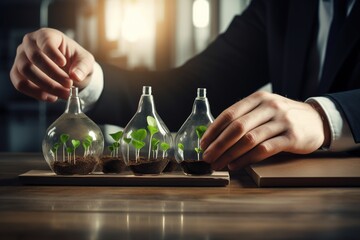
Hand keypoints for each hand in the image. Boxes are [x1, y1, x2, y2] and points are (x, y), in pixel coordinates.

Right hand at [10, 28, 94, 101]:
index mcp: (48, 35)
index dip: (52, 52)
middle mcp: (30, 43)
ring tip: (64, 93)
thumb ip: (83, 67)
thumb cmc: (76, 61)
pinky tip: (52, 97)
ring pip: (25, 71)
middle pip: (34, 57)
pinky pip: (20, 83)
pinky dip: (35, 93)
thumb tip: (75, 76)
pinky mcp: (17, 72)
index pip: (45, 40)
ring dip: (46, 85)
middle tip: (69, 85)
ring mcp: (21, 57)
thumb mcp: (86, 61)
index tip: (63, 63)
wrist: (69, 71)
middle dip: (53, 74)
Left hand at [200, 91, 327, 169]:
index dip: (213, 130)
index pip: (229, 114)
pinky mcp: (292, 137)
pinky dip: (247, 159)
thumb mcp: (264, 109)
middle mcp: (269, 107)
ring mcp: (282, 121)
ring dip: (230, 154)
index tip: (202, 144)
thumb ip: (244, 117)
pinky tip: (235, 165)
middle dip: (218, 145)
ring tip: (218, 164)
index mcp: (258, 99)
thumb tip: (215, 136)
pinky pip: (264, 150)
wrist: (317, 120)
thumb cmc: (282, 117)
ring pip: (249, 139)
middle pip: (237, 127)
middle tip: (207, 158)